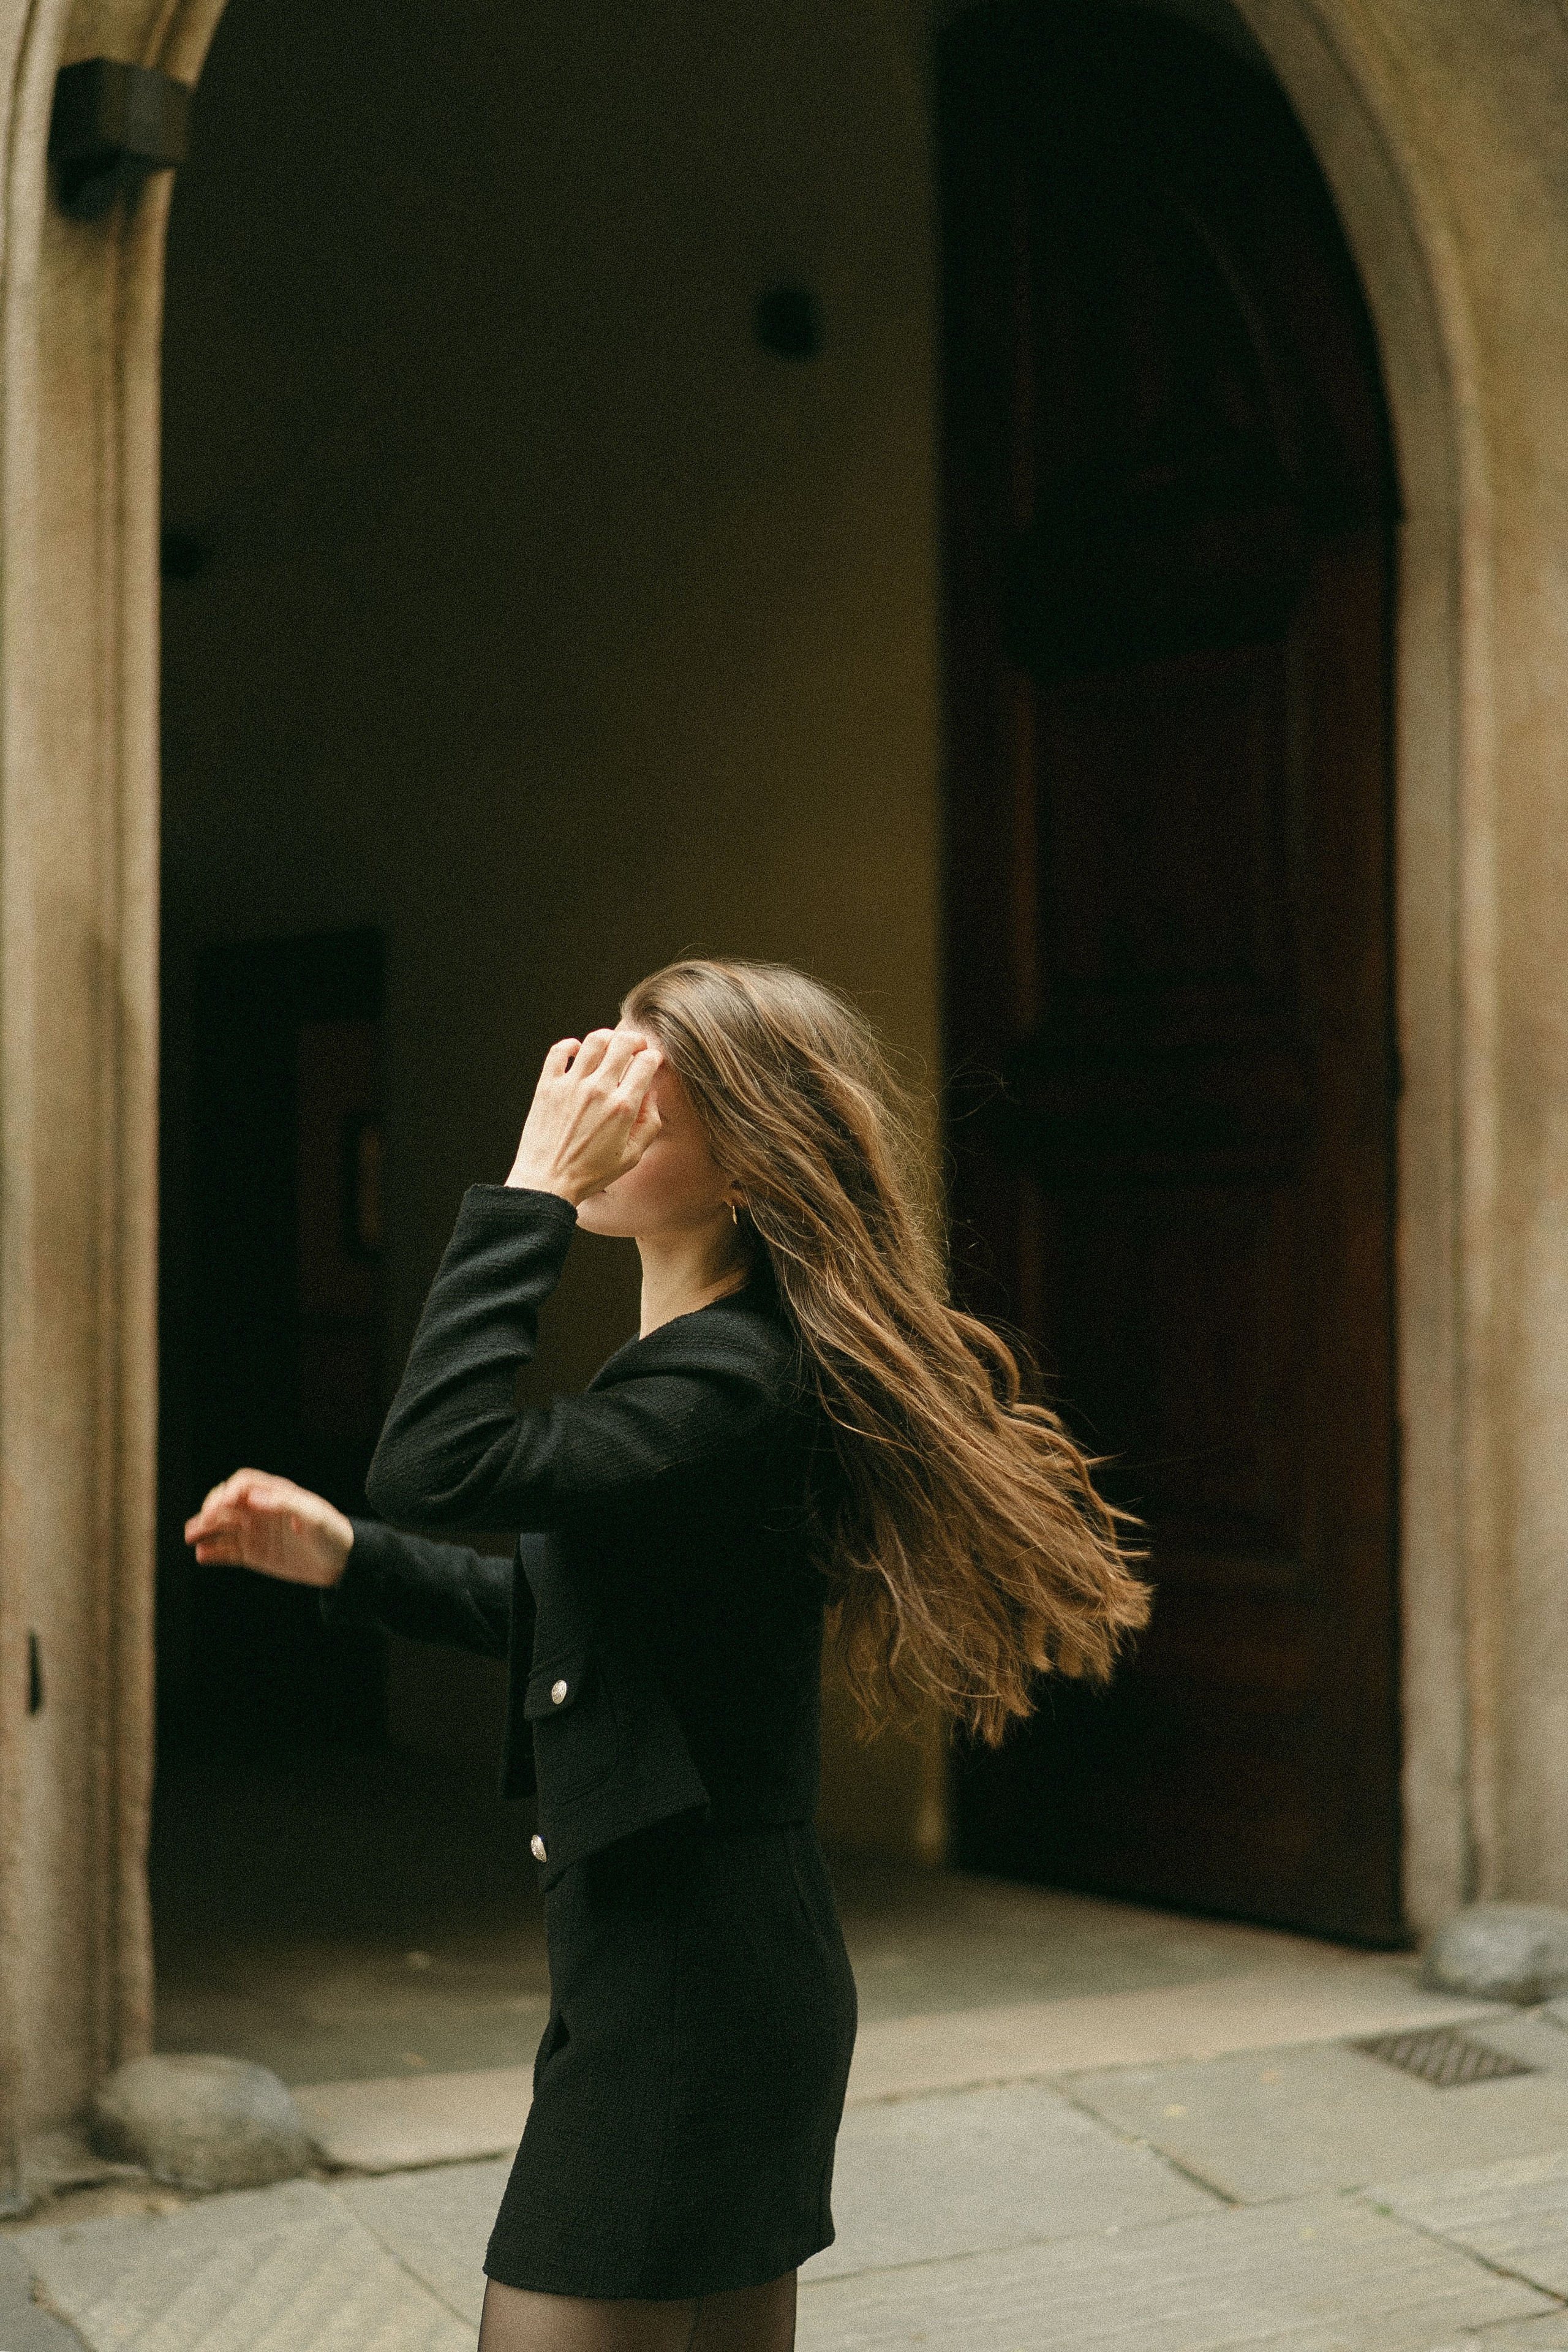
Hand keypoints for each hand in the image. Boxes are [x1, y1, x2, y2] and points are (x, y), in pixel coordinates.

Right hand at [184, 1470, 353, 1587]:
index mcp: (276, 1494)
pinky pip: (227, 1552)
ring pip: (222, 1527)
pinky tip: (202, 1555)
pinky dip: (213, 1552)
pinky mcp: (254, 1554)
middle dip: (210, 1510)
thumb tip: (253, 1497)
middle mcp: (262, 1510)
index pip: (244, 1484)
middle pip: (226, 1503)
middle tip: (199, 1523)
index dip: (229, 1491)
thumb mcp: (315, 1517)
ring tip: (190, 1536)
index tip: (221, 1505)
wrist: (343, 1564)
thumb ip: (286, 1504)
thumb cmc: (333, 1534)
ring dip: (204, 1529)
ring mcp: (256, 1532)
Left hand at [506, 1028, 662, 1204]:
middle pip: (623, 1043)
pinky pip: (558, 1051)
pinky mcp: (547, 1086)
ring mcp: (570, 1085)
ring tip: (610, 1045)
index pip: (646, 1062)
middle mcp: (598, 1090)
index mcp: (622, 1107)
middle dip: (635, 1039)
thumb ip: (650, 1123)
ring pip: (594, 1040)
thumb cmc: (590, 1173)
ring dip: (607, 1037)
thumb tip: (651, 1093)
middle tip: (635, 1046)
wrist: (546, 1182)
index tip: (652, 1060)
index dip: (654, 1056)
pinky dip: (570, 1045)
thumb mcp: (632, 1156)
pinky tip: (577, 1052)